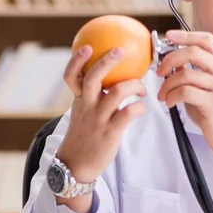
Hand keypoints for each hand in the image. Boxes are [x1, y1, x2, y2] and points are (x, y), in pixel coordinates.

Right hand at [56, 45, 146, 183]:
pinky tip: (142, 107)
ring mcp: (98, 119)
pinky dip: (138, 107)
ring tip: (141, 88)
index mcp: (78, 100)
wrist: (76, 166)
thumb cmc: (83, 137)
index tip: (86, 46)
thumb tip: (107, 81)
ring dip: (134, 85)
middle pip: (93, 77)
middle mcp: (87, 106)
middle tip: (121, 50)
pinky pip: (128, 113)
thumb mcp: (82, 114)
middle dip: (107, 61)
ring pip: (116, 92)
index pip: (71, 76)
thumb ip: (91, 98)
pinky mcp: (110, 132)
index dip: (77, 60)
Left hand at [155, 30, 212, 157]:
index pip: (206, 39)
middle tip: (159, 72)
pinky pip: (185, 92)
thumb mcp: (206, 87)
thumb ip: (193, 72)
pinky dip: (172, 96)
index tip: (169, 36)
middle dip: (170, 59)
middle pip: (193, 52)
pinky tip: (170, 103)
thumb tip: (170, 62)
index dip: (186, 35)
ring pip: (185, 74)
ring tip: (163, 95)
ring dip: (167, 85)